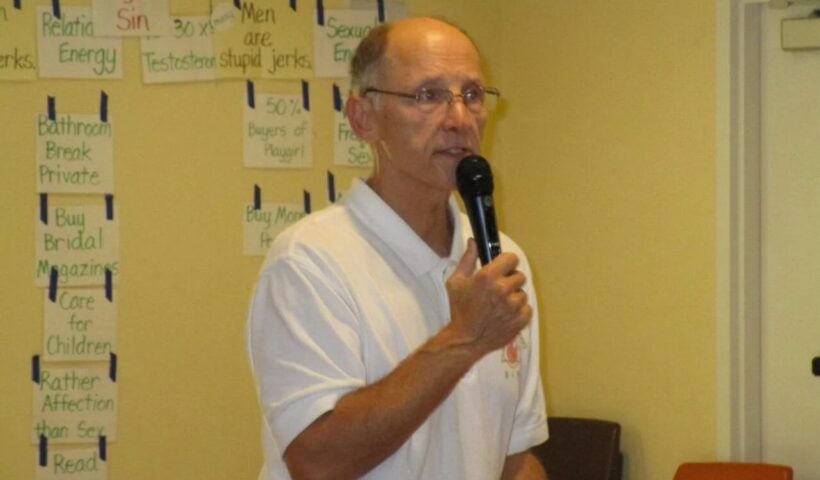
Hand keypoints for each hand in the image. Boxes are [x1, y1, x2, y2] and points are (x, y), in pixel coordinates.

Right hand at [445, 239, 532, 357]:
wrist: (466, 339)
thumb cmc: (459, 310)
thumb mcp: (456, 281)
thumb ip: (467, 259)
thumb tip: (474, 242)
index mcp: (488, 277)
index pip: (512, 259)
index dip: (507, 263)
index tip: (502, 269)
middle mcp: (503, 289)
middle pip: (519, 275)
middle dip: (510, 281)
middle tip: (499, 290)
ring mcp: (513, 305)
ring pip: (523, 293)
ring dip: (514, 297)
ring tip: (500, 305)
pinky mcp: (520, 319)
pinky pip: (527, 308)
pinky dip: (519, 311)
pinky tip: (506, 315)